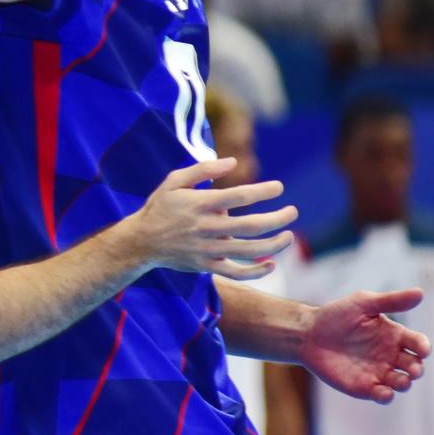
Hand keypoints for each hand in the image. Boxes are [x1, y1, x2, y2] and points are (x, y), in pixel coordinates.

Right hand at [125, 158, 296, 278]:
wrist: (140, 242)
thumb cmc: (161, 207)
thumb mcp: (174, 181)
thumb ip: (203, 169)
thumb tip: (233, 161)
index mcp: (200, 204)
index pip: (239, 197)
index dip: (263, 192)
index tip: (278, 188)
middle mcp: (206, 228)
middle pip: (251, 225)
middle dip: (277, 218)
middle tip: (293, 212)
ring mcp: (207, 250)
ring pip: (248, 251)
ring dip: (274, 245)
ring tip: (289, 236)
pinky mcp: (206, 266)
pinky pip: (236, 273)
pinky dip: (256, 271)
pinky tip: (271, 264)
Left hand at [300, 289, 428, 403]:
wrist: (308, 334)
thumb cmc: (336, 315)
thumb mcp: (363, 303)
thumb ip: (391, 301)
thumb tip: (420, 293)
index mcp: (394, 335)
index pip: (418, 343)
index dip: (424, 347)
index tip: (423, 349)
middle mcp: (391, 355)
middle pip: (414, 366)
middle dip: (416, 369)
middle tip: (413, 369)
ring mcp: (379, 372)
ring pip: (402, 383)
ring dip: (405, 383)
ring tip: (401, 380)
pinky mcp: (364, 386)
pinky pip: (383, 395)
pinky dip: (386, 396)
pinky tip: (383, 392)